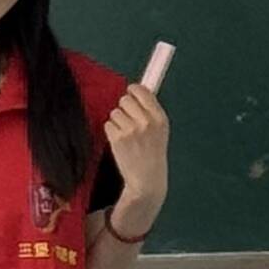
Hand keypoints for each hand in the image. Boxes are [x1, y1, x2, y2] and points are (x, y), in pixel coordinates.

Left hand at [99, 82, 170, 228]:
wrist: (147, 179)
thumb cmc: (152, 154)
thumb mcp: (160, 130)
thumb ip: (150, 110)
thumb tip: (135, 89)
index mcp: (160, 118)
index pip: (142, 91)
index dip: (134, 91)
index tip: (131, 91)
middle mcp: (147, 122)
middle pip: (125, 99)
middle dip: (124, 107)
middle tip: (129, 120)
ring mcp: (132, 130)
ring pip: (115, 113)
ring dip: (117, 121)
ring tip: (126, 135)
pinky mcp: (118, 138)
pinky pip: (108, 124)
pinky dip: (111, 132)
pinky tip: (120, 142)